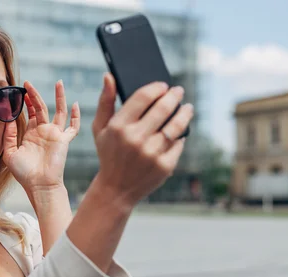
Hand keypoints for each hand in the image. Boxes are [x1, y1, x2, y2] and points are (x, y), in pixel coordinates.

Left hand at [3, 80, 79, 191]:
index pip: (30, 114)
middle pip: (41, 108)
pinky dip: (75, 116)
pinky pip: (73, 127)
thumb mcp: (10, 154)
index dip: (25, 102)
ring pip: (59, 111)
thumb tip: (8, 119)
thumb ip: (9, 136)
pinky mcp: (64, 140)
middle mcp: (44, 132)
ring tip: (58, 83)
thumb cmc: (24, 174)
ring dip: (59, 97)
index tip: (20, 91)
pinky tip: (75, 104)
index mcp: (31, 135)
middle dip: (35, 95)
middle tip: (28, 83)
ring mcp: (55, 135)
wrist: (39, 186)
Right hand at [91, 73, 193, 207]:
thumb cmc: (109, 153)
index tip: (163, 85)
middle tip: (178, 92)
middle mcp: (135, 139)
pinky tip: (180, 131)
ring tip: (187, 108)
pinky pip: (179, 144)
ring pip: (176, 125)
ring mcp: (151, 153)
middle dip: (174, 96)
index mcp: (118, 127)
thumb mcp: (100, 129)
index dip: (157, 88)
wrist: (116, 189)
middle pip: (163, 108)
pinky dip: (181, 136)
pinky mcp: (164, 166)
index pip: (143, 97)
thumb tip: (109, 76)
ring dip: (185, 112)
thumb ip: (105, 102)